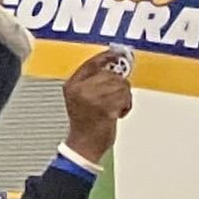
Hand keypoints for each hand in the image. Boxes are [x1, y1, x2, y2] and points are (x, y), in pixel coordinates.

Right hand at [59, 46, 133, 160]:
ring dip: (123, 98)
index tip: (117, 53)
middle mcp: (80, 90)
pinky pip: (125, 98)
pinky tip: (117, 114)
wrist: (84, 145)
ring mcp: (92, 99)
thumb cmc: (85, 124)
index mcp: (72, 85)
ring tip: (113, 108)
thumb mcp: (80, 98)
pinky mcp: (105, 108)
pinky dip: (126, 106)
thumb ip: (93, 81)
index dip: (107, 56)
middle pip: (111, 74)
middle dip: (118, 86)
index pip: (92, 63)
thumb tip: (114, 68)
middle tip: (114, 99)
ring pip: (121, 86)